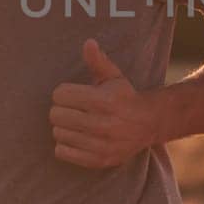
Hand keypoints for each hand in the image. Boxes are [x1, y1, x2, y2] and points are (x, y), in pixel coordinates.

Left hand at [49, 39, 159, 168]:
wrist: (148, 124)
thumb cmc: (124, 97)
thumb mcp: (113, 76)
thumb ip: (98, 61)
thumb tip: (88, 43)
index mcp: (104, 100)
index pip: (60, 95)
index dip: (64, 92)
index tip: (73, 94)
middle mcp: (102, 124)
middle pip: (55, 115)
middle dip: (61, 109)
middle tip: (73, 109)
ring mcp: (100, 145)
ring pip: (58, 133)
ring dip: (64, 127)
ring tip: (77, 123)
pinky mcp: (98, 160)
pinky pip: (61, 152)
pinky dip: (65, 144)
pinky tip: (78, 137)